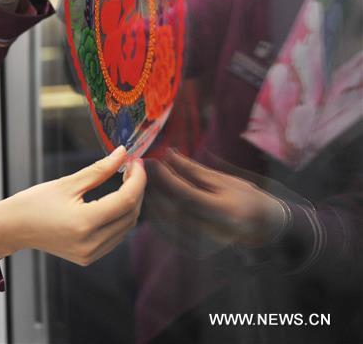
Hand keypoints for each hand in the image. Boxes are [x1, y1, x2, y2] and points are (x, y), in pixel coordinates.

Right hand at [0, 146, 145, 265]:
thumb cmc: (34, 203)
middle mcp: (90, 243)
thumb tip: (122, 154)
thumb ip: (99, 170)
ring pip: (126, 226)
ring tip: (124, 181)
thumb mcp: (67, 183)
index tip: (136, 161)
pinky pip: (115, 236)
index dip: (137, 178)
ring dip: (130, 203)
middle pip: (130, 214)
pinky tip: (115, 200)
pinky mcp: (89, 257)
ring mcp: (91, 253)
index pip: (126, 200)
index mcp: (84, 222)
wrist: (13, 228)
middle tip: (131, 168)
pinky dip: (120, 217)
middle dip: (136, 189)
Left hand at [145, 150, 286, 246]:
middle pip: (173, 210)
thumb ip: (192, 170)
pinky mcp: (195, 251)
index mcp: (226, 213)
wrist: (262, 226)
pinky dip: (156, 215)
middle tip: (144, 170)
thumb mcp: (222, 180)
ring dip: (151, 201)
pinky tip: (153, 200)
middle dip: (154, 188)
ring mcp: (204, 246)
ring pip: (165, 223)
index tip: (154, 161)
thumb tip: (167, 154)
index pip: (187, 195)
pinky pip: (167, 233)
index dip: (167, 177)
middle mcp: (214, 233)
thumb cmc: (244, 197)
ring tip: (146, 182)